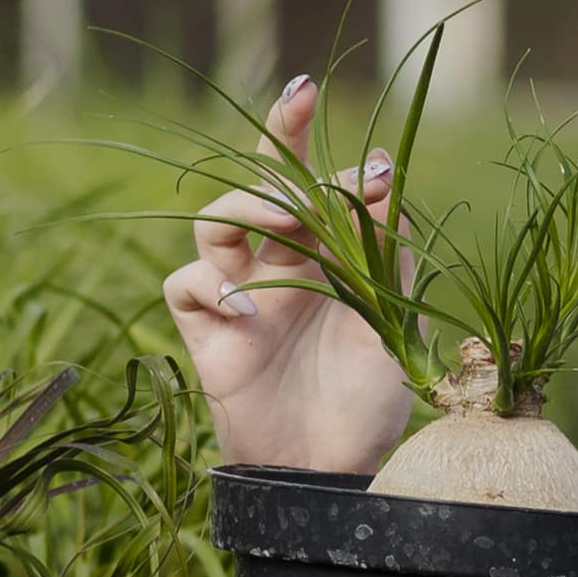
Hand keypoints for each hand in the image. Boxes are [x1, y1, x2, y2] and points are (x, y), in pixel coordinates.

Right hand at [164, 72, 418, 474]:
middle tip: (298, 108)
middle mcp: (278, 265)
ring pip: (215, 220)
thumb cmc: (367, 400)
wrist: (334, 468)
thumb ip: (386, 251)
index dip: (319, 145)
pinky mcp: (207, 332)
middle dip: (275, 140)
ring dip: (245, 206)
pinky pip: (186, 286)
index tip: (342, 128)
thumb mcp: (391, 318)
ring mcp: (238, 294)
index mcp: (327, 256)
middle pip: (259, 183)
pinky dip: (211, 286)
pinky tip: (249, 308)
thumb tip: (383, 173)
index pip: (317, 184)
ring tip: (285, 219)